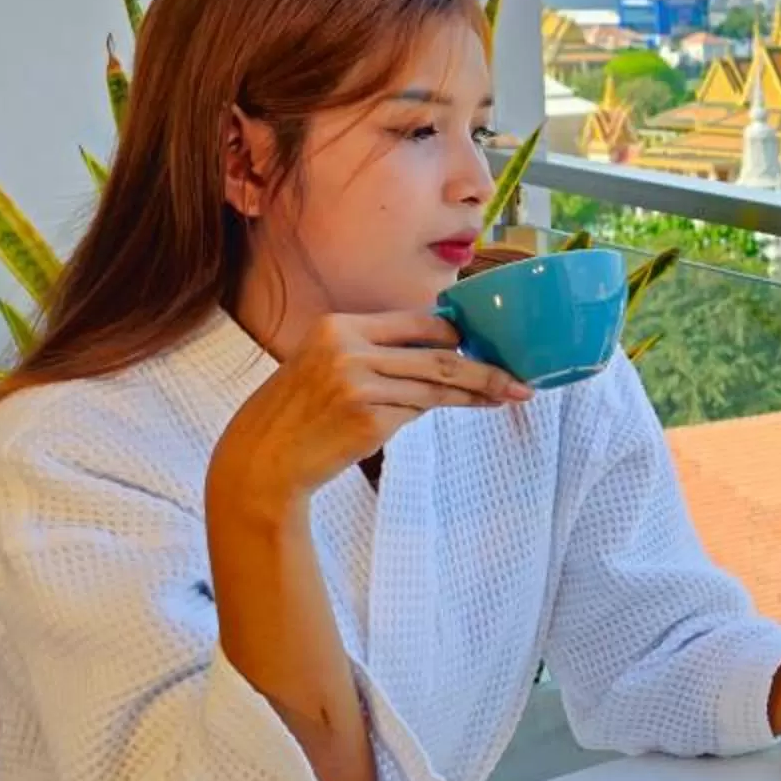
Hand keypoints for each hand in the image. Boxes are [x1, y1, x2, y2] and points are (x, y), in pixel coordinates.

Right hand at [211, 311, 528, 509]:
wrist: (262, 458)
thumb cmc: (299, 412)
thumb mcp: (326, 363)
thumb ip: (376, 352)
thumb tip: (444, 352)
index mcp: (340, 326)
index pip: (419, 322)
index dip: (458, 334)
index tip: (488, 343)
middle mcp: (349, 349)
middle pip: (439, 356)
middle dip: (486, 369)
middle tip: (519, 381)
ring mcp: (358, 384)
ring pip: (435, 386)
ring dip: (476, 394)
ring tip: (505, 397)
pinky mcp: (367, 419)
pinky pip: (416, 413)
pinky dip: (438, 412)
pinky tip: (458, 411)